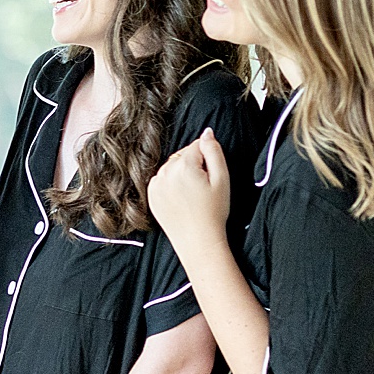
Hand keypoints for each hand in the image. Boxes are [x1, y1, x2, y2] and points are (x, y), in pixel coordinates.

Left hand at [148, 128, 231, 259]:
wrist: (198, 241)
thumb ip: (214, 151)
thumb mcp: (222, 179)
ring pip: (172, 167)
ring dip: (181, 173)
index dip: (207, 160)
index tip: (210, 178)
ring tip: (192, 195)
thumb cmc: (213, 212)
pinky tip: (181, 199)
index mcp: (183, 166)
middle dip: (194, 165)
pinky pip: (162, 180)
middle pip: (182, 156)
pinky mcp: (151, 195)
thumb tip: (207, 132)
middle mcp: (165, 172)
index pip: (196, 146)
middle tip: (203, 188)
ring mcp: (155, 184)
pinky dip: (171, 184)